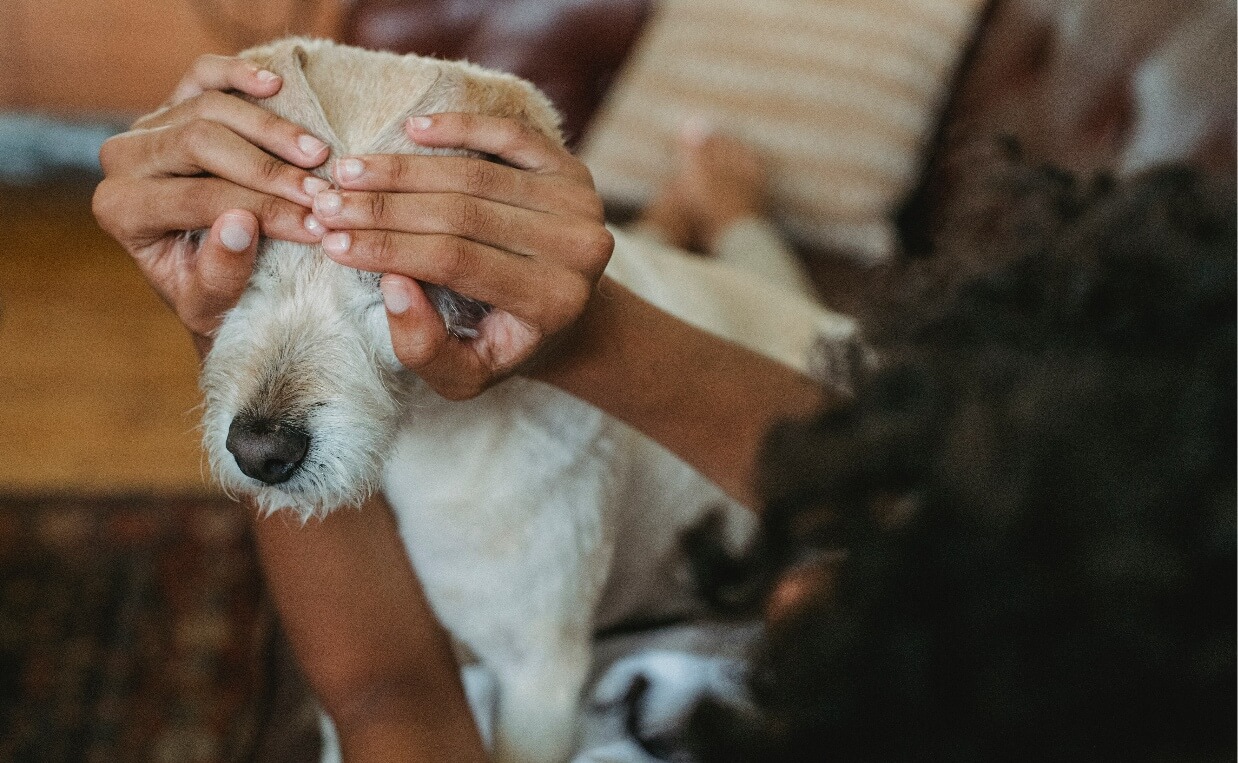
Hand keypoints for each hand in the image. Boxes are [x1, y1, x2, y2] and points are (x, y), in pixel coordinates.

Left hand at [92, 54, 331, 347]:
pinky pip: (202, 74)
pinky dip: (238, 73)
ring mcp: (148, 125)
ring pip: (209, 106)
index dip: (262, 209)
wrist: (208, 276)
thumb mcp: (211, 306)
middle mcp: (123, 160)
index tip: (317, 226)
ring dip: (272, 129)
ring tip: (319, 156)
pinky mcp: (174, 102)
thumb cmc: (211, 297)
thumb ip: (221, 274)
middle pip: (200, 141)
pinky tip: (275, 84)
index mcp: (120, 210)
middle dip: (268, 169)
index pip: (198, 198)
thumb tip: (241, 225)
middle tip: (322, 192)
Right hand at [309, 113, 613, 399]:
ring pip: (476, 174)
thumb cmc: (503, 344)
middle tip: (327, 204)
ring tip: (348, 172)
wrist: (573, 317)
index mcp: (551, 302)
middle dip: (384, 208)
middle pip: (462, 213)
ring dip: (403, 170)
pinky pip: (510, 136)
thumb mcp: (465, 374)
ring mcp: (579, 203)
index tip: (331, 243)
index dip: (388, 248)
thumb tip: (394, 285)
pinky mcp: (573, 169)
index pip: (454, 261)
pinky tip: (411, 130)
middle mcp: (576, 249)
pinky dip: (460, 127)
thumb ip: (426, 348)